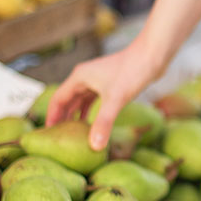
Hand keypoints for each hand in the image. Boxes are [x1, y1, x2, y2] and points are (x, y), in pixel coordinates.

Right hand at [45, 43, 160, 149]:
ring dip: (75, 116)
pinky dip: (89, 112)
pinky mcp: (109, 83)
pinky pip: (93, 100)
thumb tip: (94, 146)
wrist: (153, 55)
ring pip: (80, 100)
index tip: (47, 135)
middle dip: (62, 119)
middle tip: (58, 139)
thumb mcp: (116, 100)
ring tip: (72, 135)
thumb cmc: (133, 71)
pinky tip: (92, 124)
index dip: (52, 118)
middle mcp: (85, 77)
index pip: (58, 100)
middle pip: (67, 100)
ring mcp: (97, 79)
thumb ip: (103, 123)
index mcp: (79, 78)